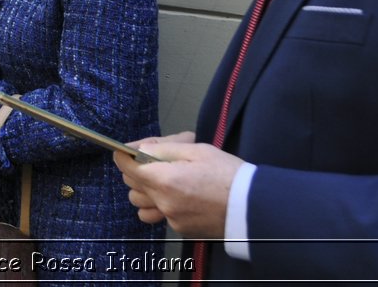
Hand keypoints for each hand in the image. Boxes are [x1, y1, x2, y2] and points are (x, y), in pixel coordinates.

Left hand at [115, 135, 240, 237]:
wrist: (252, 207)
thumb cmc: (227, 173)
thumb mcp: (196, 150)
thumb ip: (162, 148)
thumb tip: (138, 149)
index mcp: (165, 179)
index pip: (126, 166)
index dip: (125, 155)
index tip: (130, 150)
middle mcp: (163, 201)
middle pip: (131, 184)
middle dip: (137, 169)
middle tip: (157, 160)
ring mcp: (171, 218)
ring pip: (139, 203)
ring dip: (145, 189)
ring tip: (165, 179)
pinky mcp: (180, 228)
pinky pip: (157, 214)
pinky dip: (159, 204)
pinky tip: (176, 195)